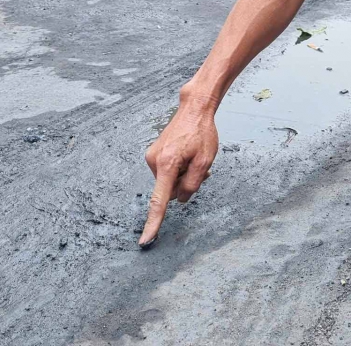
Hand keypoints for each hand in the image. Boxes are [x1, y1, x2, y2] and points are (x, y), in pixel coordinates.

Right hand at [139, 97, 219, 247]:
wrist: (193, 109)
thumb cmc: (201, 133)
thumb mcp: (204, 162)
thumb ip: (192, 185)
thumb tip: (179, 200)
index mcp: (166, 165)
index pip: (159, 201)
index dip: (154, 223)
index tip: (145, 240)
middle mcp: (154, 162)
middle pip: (170, 190)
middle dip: (185, 184)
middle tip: (200, 167)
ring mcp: (152, 157)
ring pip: (169, 182)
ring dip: (183, 176)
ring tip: (194, 157)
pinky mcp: (153, 155)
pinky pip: (167, 173)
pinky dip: (179, 170)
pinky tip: (188, 156)